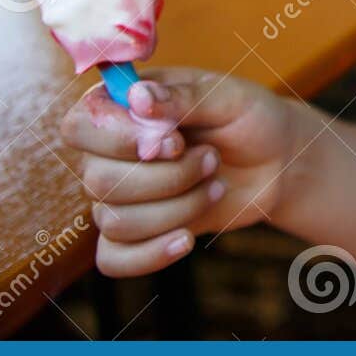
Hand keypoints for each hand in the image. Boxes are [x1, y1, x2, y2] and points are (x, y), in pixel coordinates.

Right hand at [60, 67, 303, 276]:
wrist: (276, 161)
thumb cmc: (249, 118)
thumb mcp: (228, 96)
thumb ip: (183, 97)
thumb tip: (135, 96)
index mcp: (119, 107)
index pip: (79, 126)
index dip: (120, 140)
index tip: (175, 141)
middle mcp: (107, 153)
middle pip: (99, 182)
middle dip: (170, 176)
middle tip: (212, 158)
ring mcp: (117, 196)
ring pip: (117, 221)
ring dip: (179, 207)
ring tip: (214, 184)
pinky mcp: (135, 234)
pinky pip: (113, 259)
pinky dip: (151, 254)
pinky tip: (186, 239)